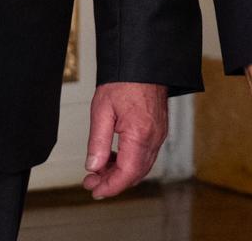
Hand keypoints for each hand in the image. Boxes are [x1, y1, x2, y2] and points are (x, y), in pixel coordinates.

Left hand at [83, 82, 167, 198]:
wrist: (143, 61)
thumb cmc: (124, 79)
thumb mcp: (102, 109)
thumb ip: (97, 141)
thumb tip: (93, 166)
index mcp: (140, 134)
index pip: (126, 174)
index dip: (110, 187)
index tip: (94, 190)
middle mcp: (154, 137)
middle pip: (135, 174)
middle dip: (112, 181)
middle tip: (91, 180)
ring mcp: (159, 134)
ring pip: (141, 166)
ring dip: (121, 172)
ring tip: (100, 168)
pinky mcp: (159, 129)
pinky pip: (146, 154)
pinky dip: (130, 161)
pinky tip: (115, 156)